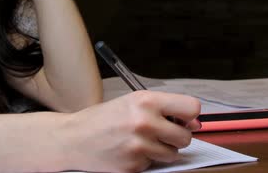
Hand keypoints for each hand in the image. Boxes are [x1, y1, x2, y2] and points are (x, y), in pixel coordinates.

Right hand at [60, 91, 200, 171]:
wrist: (73, 138)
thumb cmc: (103, 119)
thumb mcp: (132, 102)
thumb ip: (164, 108)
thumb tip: (194, 122)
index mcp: (146, 101)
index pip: (192, 107)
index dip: (191, 115)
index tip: (184, 119)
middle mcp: (145, 122)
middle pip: (185, 137)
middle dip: (176, 137)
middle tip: (161, 133)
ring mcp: (139, 146)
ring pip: (172, 154)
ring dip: (162, 151)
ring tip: (142, 142)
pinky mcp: (133, 166)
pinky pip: (154, 165)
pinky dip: (145, 161)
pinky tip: (129, 151)